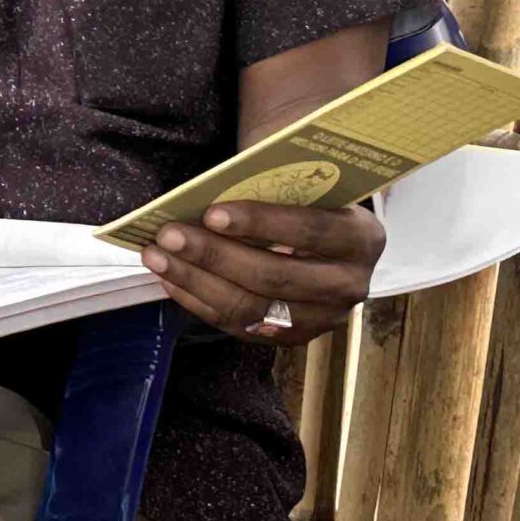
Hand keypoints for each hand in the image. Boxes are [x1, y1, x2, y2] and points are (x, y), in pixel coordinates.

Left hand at [140, 200, 382, 343]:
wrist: (327, 237)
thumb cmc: (308, 199)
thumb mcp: (305, 183)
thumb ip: (274, 182)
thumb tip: (211, 186)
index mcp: (362, 237)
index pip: (311, 230)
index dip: (260, 222)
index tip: (211, 213)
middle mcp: (350, 284)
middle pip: (275, 276)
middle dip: (214, 255)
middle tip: (169, 235)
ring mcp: (322, 319)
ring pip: (252, 307)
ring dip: (196, 281)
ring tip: (157, 255)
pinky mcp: (291, 338)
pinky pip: (239, 325)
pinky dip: (199, 301)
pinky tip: (170, 278)